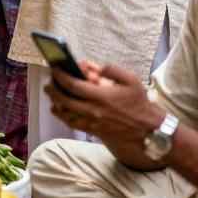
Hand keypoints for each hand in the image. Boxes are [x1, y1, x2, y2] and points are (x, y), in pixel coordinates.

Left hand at [44, 63, 161, 144]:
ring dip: (55, 102)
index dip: (60, 76)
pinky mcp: (93, 131)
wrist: (148, 129)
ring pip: (65, 113)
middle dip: (53, 89)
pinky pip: (72, 123)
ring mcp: (92, 122)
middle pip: (64, 99)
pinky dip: (62, 116)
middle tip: (49, 82)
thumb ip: (111, 69)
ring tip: (52, 93)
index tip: (54, 69)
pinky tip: (58, 109)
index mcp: (101, 95)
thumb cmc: (139, 103)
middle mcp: (93, 110)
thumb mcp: (131, 79)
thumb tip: (94, 66)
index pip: (72, 84)